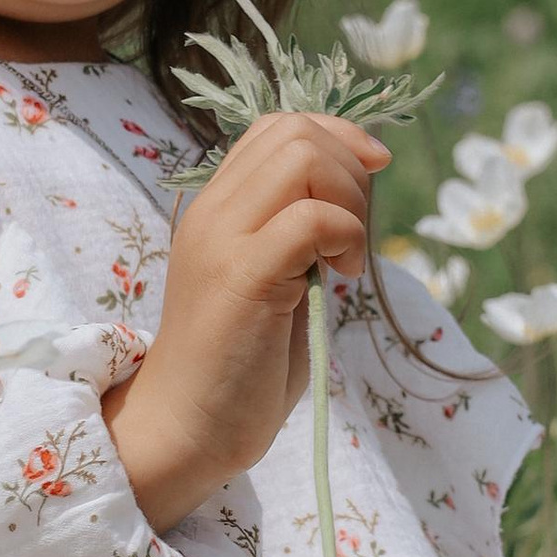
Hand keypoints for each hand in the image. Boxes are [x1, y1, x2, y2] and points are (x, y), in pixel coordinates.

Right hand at [101, 112, 386, 528]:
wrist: (188, 427)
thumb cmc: (239, 364)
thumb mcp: (277, 279)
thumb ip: (301, 231)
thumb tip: (355, 192)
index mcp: (219, 207)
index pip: (278, 128)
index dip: (336, 138)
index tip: (368, 182)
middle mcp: (214, 210)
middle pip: (295, 131)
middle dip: (350, 169)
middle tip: (355, 235)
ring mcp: (222, 239)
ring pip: (301, 156)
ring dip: (348, 199)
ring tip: (345, 257)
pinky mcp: (241, 276)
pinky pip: (309, 218)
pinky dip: (345, 234)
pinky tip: (339, 277)